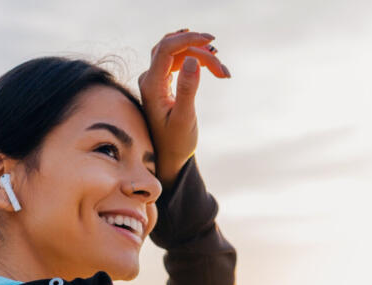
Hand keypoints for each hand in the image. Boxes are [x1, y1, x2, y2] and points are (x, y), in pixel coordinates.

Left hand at [137, 29, 231, 185]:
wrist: (169, 157)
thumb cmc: (176, 143)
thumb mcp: (184, 118)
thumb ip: (187, 89)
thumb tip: (193, 60)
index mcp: (151, 86)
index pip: (166, 49)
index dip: (189, 40)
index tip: (211, 42)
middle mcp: (149, 79)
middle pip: (174, 48)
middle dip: (200, 51)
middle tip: (223, 70)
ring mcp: (155, 79)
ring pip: (178, 53)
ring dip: (202, 57)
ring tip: (222, 72)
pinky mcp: (162, 82)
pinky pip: (178, 60)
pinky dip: (197, 60)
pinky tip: (212, 65)